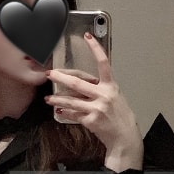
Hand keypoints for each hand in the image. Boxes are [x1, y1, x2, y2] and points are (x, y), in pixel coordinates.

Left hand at [44, 32, 142, 163]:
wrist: (125, 136)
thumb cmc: (120, 117)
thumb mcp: (115, 98)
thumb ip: (100, 89)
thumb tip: (80, 86)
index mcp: (111, 86)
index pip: (103, 63)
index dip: (95, 48)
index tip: (87, 37)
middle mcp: (104, 95)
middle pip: (78, 83)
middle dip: (60, 78)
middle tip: (50, 74)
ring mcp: (97, 108)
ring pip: (71, 101)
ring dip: (57, 100)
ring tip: (48, 99)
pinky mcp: (91, 121)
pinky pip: (74, 115)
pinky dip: (65, 114)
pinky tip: (58, 112)